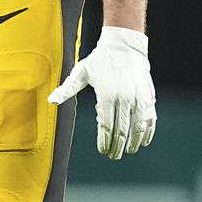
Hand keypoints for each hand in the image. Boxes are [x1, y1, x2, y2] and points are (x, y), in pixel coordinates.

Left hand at [48, 26, 155, 160]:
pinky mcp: (148, 96)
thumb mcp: (81, 72)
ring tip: (129, 151)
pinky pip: (150, 118)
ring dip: (134, 142)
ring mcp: (138, 98)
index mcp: (106, 95)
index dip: (104, 140)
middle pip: (122, 130)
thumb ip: (67, 89)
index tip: (102, 149)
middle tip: (113, 155)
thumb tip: (51, 101)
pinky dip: (148, 132)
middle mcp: (123, 98)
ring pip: (138, 127)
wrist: (124, 46)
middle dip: (117, 146)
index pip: (105, 126)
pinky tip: (144, 141)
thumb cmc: (99, 60)